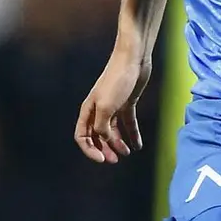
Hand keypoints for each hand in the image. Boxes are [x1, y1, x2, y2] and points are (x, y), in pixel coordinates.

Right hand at [74, 49, 151, 163]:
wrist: (133, 59)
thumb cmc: (117, 80)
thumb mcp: (106, 107)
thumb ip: (102, 126)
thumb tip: (104, 138)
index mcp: (88, 110)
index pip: (82, 136)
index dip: (90, 149)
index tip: (103, 159)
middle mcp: (98, 110)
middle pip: (97, 136)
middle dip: (105, 149)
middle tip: (115, 160)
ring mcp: (113, 107)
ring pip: (112, 131)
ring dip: (118, 143)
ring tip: (127, 152)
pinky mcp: (127, 104)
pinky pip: (128, 123)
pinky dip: (132, 134)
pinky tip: (138, 145)